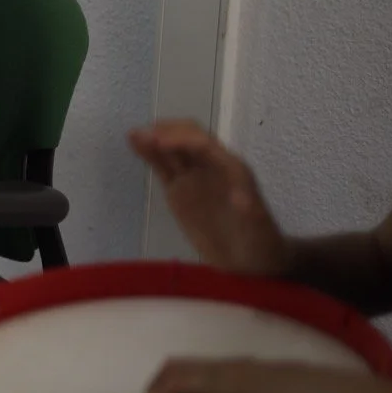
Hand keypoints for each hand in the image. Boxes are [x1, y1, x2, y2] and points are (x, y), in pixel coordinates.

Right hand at [128, 120, 288, 277]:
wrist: (250, 259)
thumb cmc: (258, 242)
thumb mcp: (258, 228)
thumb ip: (249, 212)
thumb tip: (241, 199)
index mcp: (232, 169)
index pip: (204, 145)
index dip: (181, 139)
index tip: (160, 143)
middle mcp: (212, 166)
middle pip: (187, 138)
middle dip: (166, 133)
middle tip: (142, 137)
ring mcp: (194, 177)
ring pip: (172, 151)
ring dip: (154, 139)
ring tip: (132, 135)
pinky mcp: (180, 189)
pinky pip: (164, 167)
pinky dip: (150, 155)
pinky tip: (136, 146)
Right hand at [146, 357, 358, 392]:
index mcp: (208, 378)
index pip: (166, 387)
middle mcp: (216, 366)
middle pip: (173, 369)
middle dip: (157, 392)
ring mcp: (235, 365)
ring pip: (191, 367)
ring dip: (174, 387)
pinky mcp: (252, 370)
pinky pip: (207, 370)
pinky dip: (193, 384)